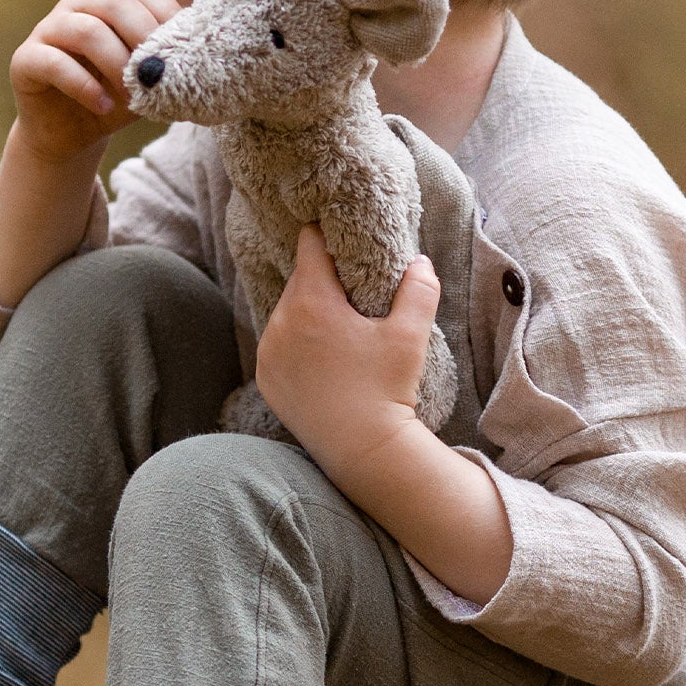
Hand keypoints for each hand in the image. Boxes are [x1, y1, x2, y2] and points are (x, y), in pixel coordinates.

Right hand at [9, 0, 178, 163]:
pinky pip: (55, 64)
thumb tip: (199, 55)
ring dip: (116, 64)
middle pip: (113, 3)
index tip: (185, 49)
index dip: (166, 15)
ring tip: (133, 95)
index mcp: (109, 1)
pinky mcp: (25, 59)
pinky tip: (103, 106)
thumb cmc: (113, 100)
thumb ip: (165, 63)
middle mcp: (78, 6)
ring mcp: (48, 29)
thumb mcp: (145, 81)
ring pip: (86, 31)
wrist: (70, 135)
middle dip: (143, 36)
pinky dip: (85, 87)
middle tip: (159, 70)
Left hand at [256, 226, 441, 478]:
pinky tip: (320, 355)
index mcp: (311, 303)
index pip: (309, 246)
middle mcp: (280, 324)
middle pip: (299, 280)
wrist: (362, 450)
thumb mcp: (410, 336)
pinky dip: (294, 341)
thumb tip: (419, 262)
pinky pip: (277, 344)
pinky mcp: (265, 379)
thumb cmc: (387, 389)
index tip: (339, 235)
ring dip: (307, 311)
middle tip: (349, 288)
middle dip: (322, 278)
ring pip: (286, 312)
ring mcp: (267, 353)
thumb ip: (418, 290)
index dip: (325, 236)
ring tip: (336, 325)